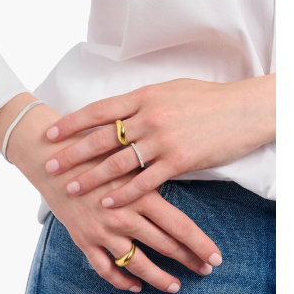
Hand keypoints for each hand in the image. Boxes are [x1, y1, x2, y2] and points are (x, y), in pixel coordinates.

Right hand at [36, 158, 222, 292]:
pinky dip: (121, 281)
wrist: (52, 159)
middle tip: (204, 271)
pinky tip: (134, 287)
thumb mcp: (127, 159)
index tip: (216, 259)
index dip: (200, 245)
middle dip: (188, 261)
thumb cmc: (93, 153)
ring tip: (174, 286)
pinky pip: (105, 269)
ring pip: (137, 264)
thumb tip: (180, 184)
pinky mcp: (84, 239)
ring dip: (159, 279)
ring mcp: (103, 231)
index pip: (180, 226)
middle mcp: (124, 215)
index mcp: (140, 194)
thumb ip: (151, 175)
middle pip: (165, 246)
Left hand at [44, 75, 275, 207]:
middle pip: (102, 138)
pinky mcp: (180, 161)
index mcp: (144, 96)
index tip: (51, 133)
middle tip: (50, 165)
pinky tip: (108, 202)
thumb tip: (118, 111)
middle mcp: (149, 117)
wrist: (243, 108)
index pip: (99, 110)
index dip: (72, 122)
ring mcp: (163, 140)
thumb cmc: (206, 98)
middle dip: (72, 153)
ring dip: (92, 176)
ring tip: (71, 187)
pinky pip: (146, 181)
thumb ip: (141, 101)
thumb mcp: (169, 90)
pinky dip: (124, 193)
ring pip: (119, 162)